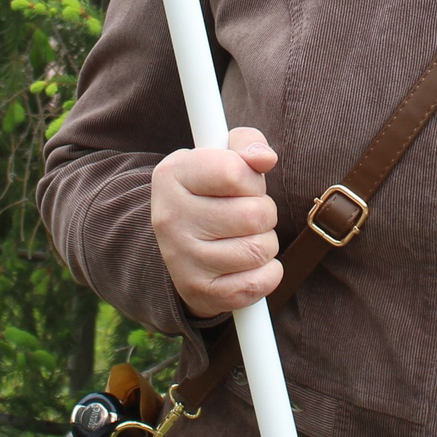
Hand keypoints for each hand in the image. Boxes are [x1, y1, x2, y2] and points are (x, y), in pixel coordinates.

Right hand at [151, 126, 281, 318]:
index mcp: (172, 175)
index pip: (234, 171)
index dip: (252, 179)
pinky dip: (267, 273)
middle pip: (255, 215)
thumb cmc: (211, 192)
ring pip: (260, 249)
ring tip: (244, 237)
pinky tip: (247, 264)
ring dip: (265, 243)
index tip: (242, 184)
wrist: (180, 248)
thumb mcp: (221, 155)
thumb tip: (265, 158)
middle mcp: (170, 218)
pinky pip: (259, 282)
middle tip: (247, 214)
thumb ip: (247, 143)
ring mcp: (182, 259)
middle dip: (264, 213)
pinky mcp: (200, 292)